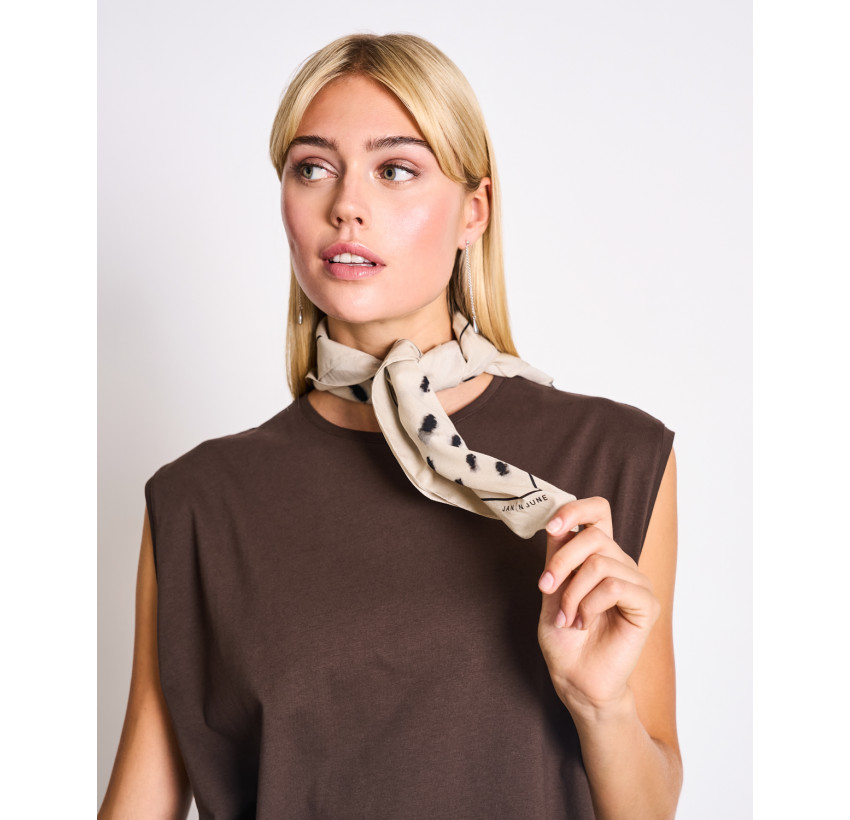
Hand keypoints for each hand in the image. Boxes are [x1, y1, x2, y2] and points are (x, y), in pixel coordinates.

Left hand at [537, 497, 660, 717]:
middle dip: (561, 562)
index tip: (552, 527)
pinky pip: (615, 587)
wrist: (575, 678)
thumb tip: (556, 523)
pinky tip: (584, 623)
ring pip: (600, 563)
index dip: (576, 510)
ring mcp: (636, 582)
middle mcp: (620, 563)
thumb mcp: (551, 589)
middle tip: (546, 588)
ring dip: (573, 593)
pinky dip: (590, 605)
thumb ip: (556, 557)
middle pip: (593, 536)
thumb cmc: (563, 638)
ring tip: (567, 618)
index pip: (598, 511)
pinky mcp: (646, 604)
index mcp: (598, 555)